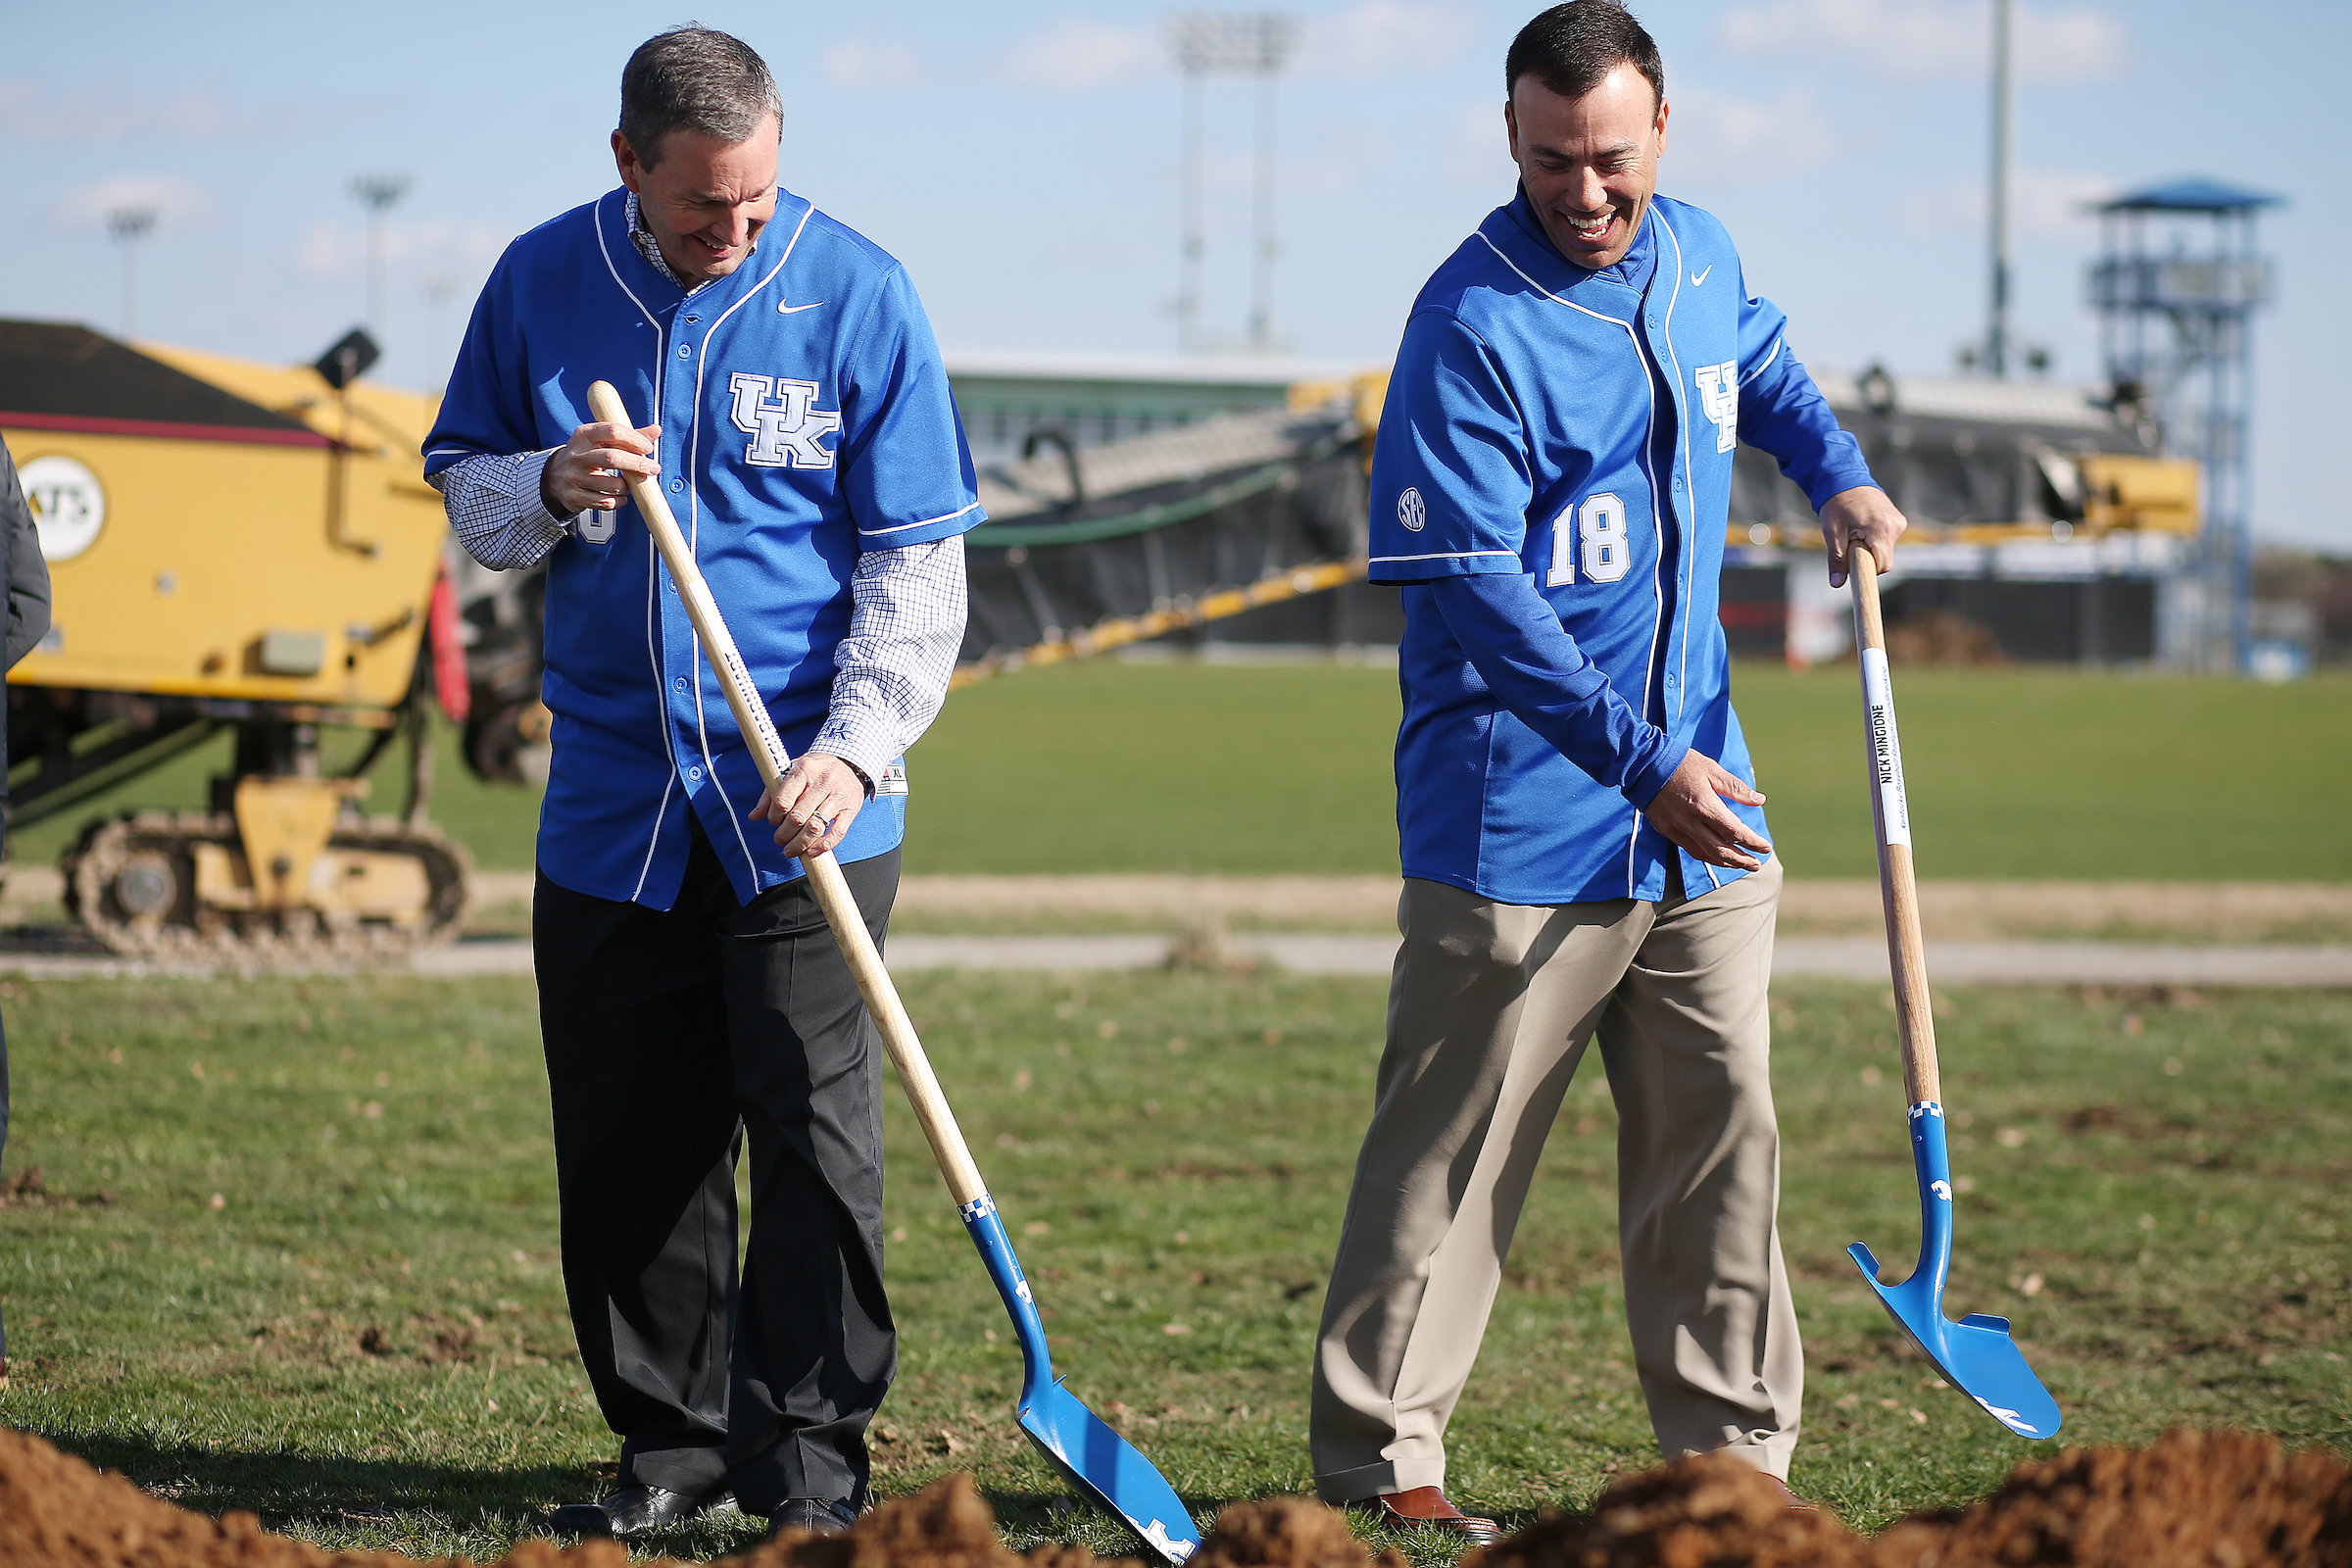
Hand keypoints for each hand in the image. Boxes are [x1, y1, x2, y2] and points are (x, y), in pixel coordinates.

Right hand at [542, 421, 660, 516]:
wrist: (553, 477)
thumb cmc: (585, 455)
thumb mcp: (600, 441)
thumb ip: (628, 435)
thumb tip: (655, 430)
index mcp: (584, 435)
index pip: (612, 431)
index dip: (634, 439)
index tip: (647, 448)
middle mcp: (577, 455)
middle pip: (613, 458)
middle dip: (637, 464)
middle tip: (652, 468)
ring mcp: (574, 477)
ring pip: (612, 484)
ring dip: (629, 486)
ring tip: (632, 483)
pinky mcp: (575, 497)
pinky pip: (606, 502)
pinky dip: (620, 501)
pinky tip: (621, 496)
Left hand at [751, 753, 866, 858]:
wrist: (849, 762)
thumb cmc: (815, 769)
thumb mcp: (790, 772)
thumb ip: (771, 794)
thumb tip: (754, 816)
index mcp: (804, 770)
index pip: (783, 801)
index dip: (774, 816)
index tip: (773, 821)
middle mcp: (823, 782)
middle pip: (797, 817)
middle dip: (784, 834)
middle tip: (779, 839)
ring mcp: (838, 796)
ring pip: (815, 827)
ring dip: (800, 843)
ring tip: (791, 849)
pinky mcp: (851, 810)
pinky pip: (837, 833)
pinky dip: (822, 846)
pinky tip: (811, 851)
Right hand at [1642, 750, 1772, 870]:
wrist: (1644, 764)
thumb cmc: (1681, 763)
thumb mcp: (1712, 769)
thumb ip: (1736, 788)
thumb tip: (1759, 801)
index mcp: (1706, 806)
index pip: (1735, 832)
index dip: (1753, 842)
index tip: (1766, 847)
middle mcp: (1692, 822)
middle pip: (1722, 850)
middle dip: (1742, 860)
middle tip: (1757, 865)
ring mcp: (1677, 828)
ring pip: (1705, 854)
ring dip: (1726, 862)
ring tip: (1740, 865)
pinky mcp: (1666, 829)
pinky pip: (1689, 849)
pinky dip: (1706, 856)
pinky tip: (1716, 857)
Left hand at [1819, 485, 1907, 588]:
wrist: (1845, 479)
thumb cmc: (1836, 505)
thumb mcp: (1832, 533)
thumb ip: (1837, 559)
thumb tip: (1837, 584)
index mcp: (1881, 529)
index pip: (1882, 566)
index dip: (1866, 570)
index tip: (1854, 568)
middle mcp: (1895, 526)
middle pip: (1884, 560)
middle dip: (1866, 558)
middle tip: (1849, 543)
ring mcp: (1899, 522)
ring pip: (1885, 550)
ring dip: (1870, 548)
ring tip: (1855, 531)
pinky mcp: (1898, 520)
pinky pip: (1887, 540)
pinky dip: (1875, 540)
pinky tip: (1863, 526)